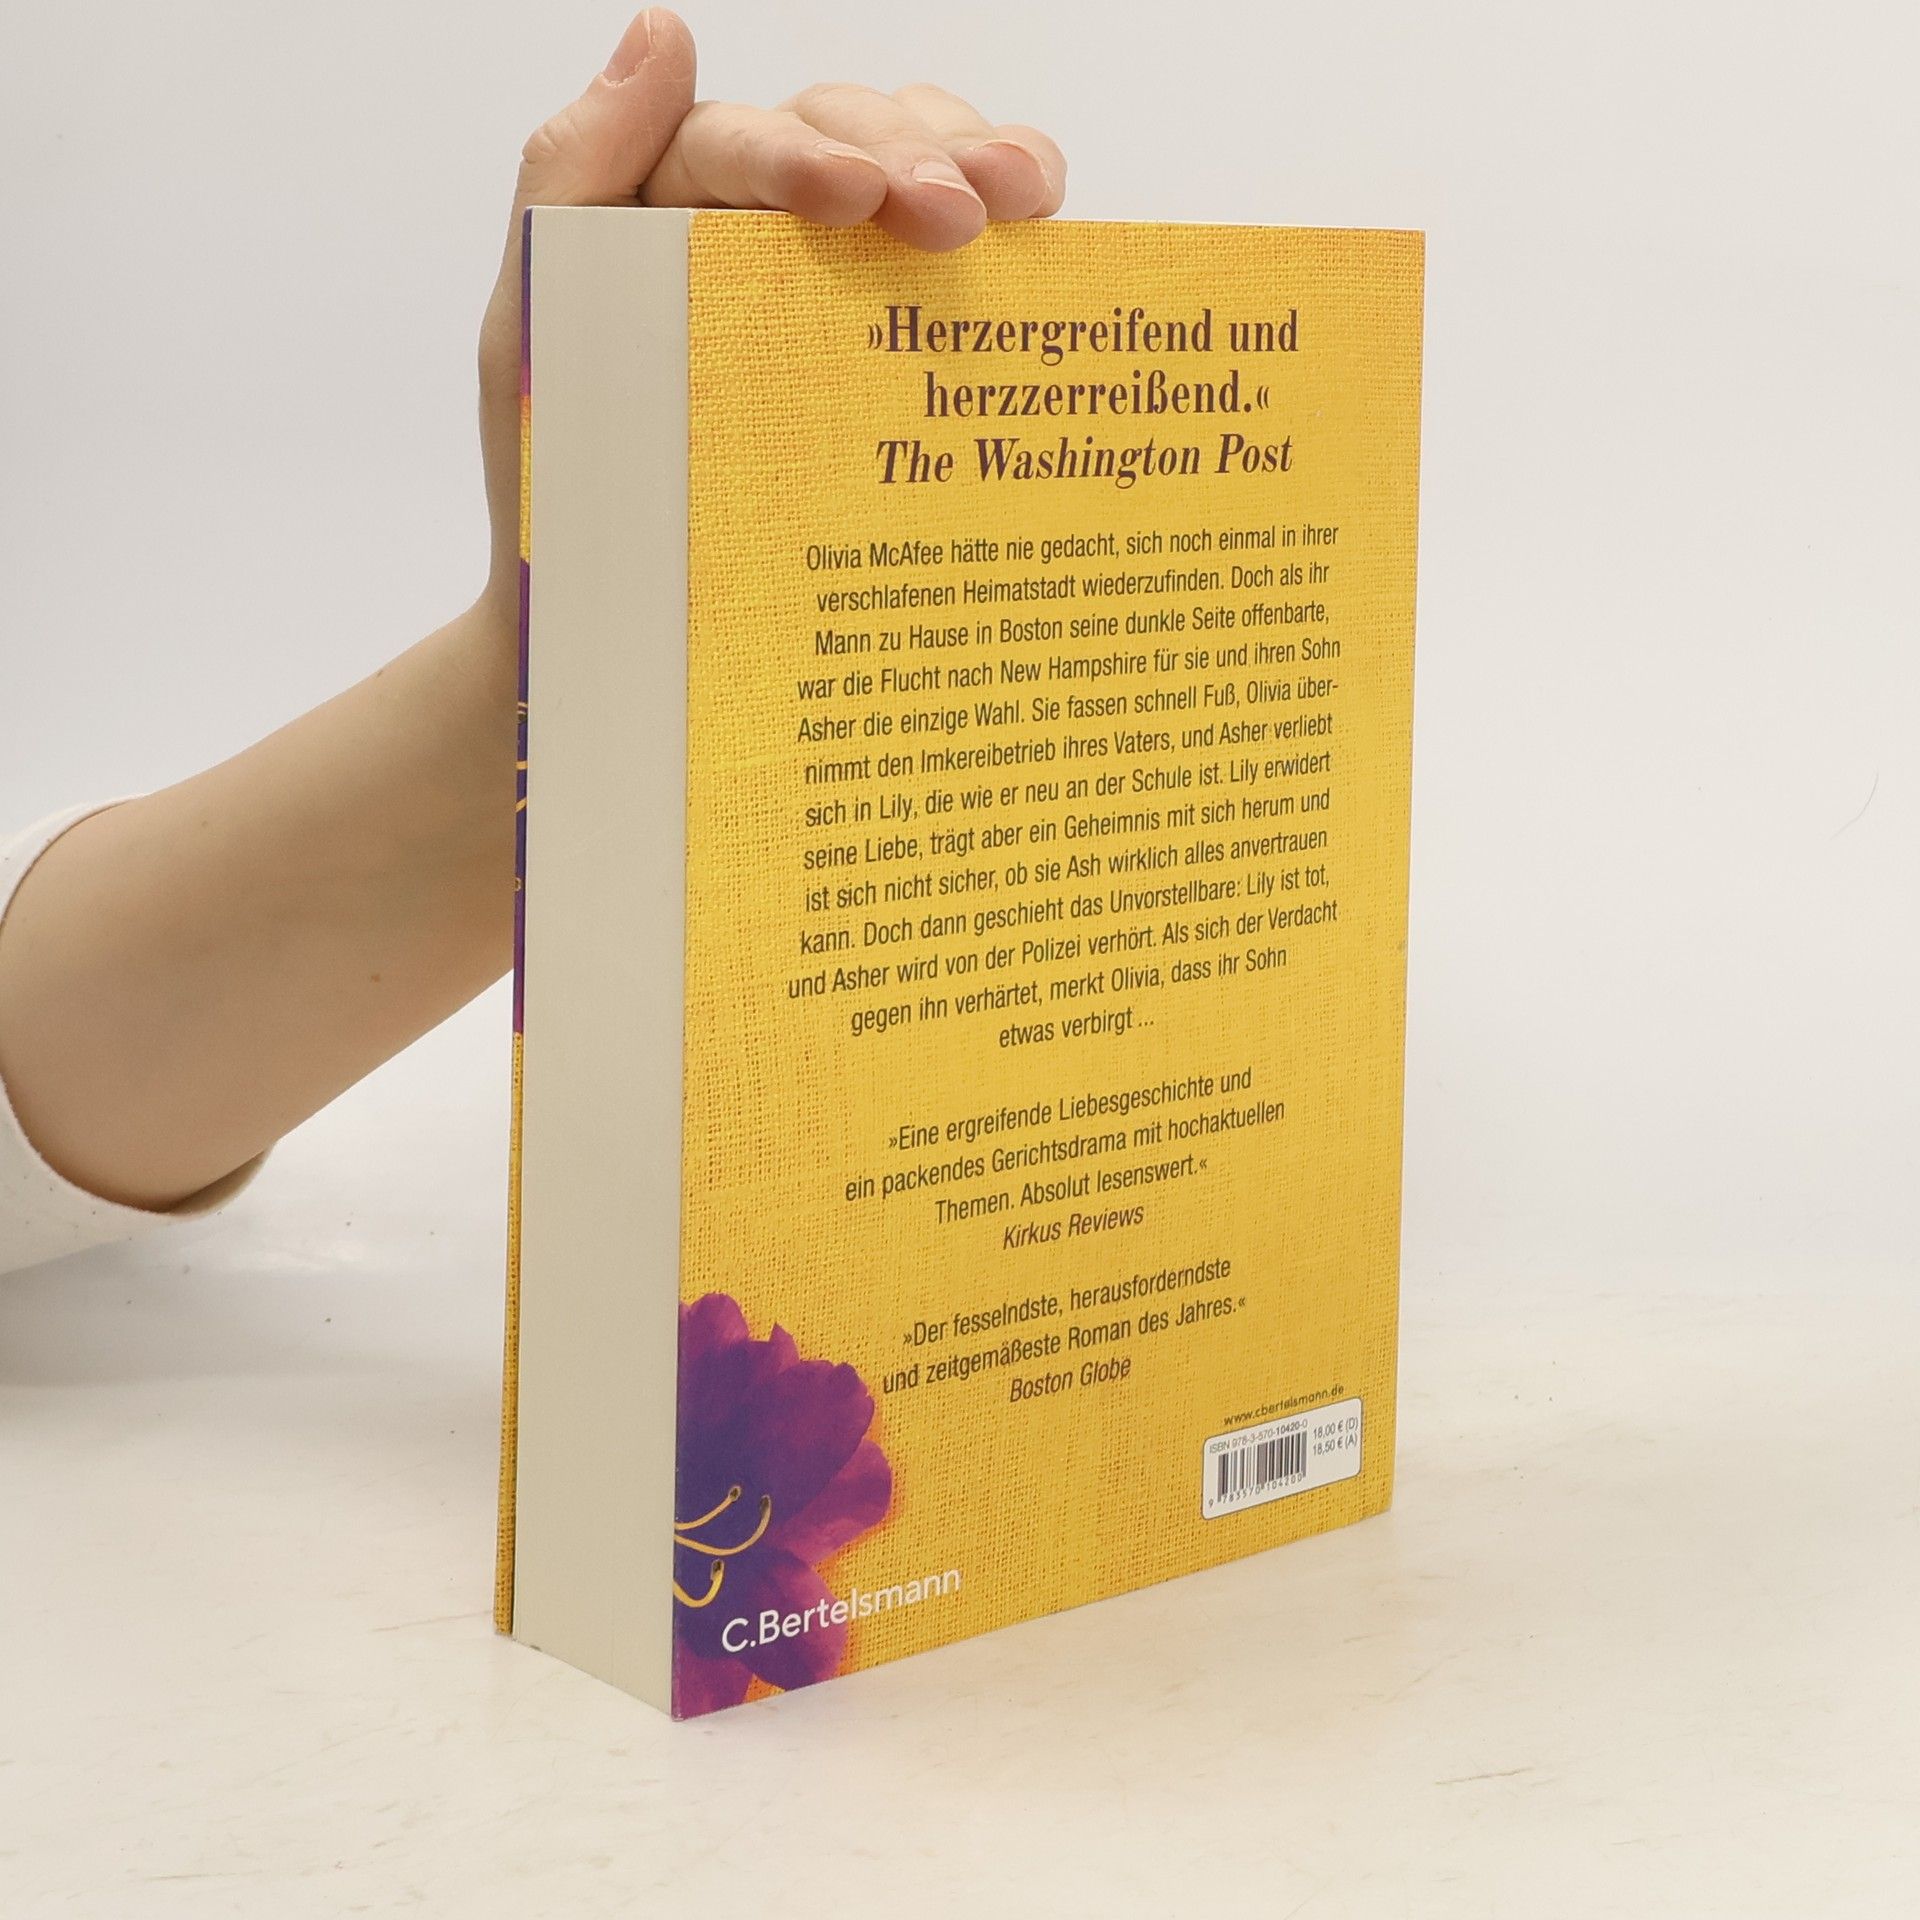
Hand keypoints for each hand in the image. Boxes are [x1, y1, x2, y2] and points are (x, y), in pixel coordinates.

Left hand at [474, 7, 1067, 620]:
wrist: (611, 627)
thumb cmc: (557, 494)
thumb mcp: (531, 339)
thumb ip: (569, 177)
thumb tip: (662, 32)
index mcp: (662, 210)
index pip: (731, 145)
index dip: (797, 153)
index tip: (857, 197)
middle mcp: (753, 224)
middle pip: (843, 131)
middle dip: (907, 155)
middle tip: (960, 217)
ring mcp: (831, 278)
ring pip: (914, 164)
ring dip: (975, 160)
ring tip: (1021, 200)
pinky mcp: (891, 339)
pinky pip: (956, 255)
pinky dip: (1008, 223)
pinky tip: (1039, 230)